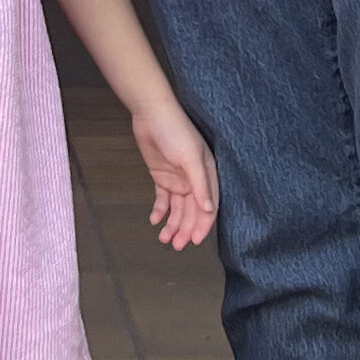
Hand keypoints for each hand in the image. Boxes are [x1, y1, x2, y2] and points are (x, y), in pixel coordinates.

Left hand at [133, 101, 218, 251]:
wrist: (151, 114)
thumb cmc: (175, 130)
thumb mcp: (190, 157)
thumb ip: (200, 184)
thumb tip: (208, 209)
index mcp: (207, 175)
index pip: (207, 206)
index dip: (202, 225)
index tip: (195, 241)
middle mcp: (194, 180)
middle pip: (191, 211)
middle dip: (185, 229)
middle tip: (176, 245)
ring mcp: (177, 179)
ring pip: (177, 209)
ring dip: (172, 224)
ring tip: (164, 239)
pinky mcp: (162, 177)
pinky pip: (163, 200)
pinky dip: (159, 211)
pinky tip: (154, 221)